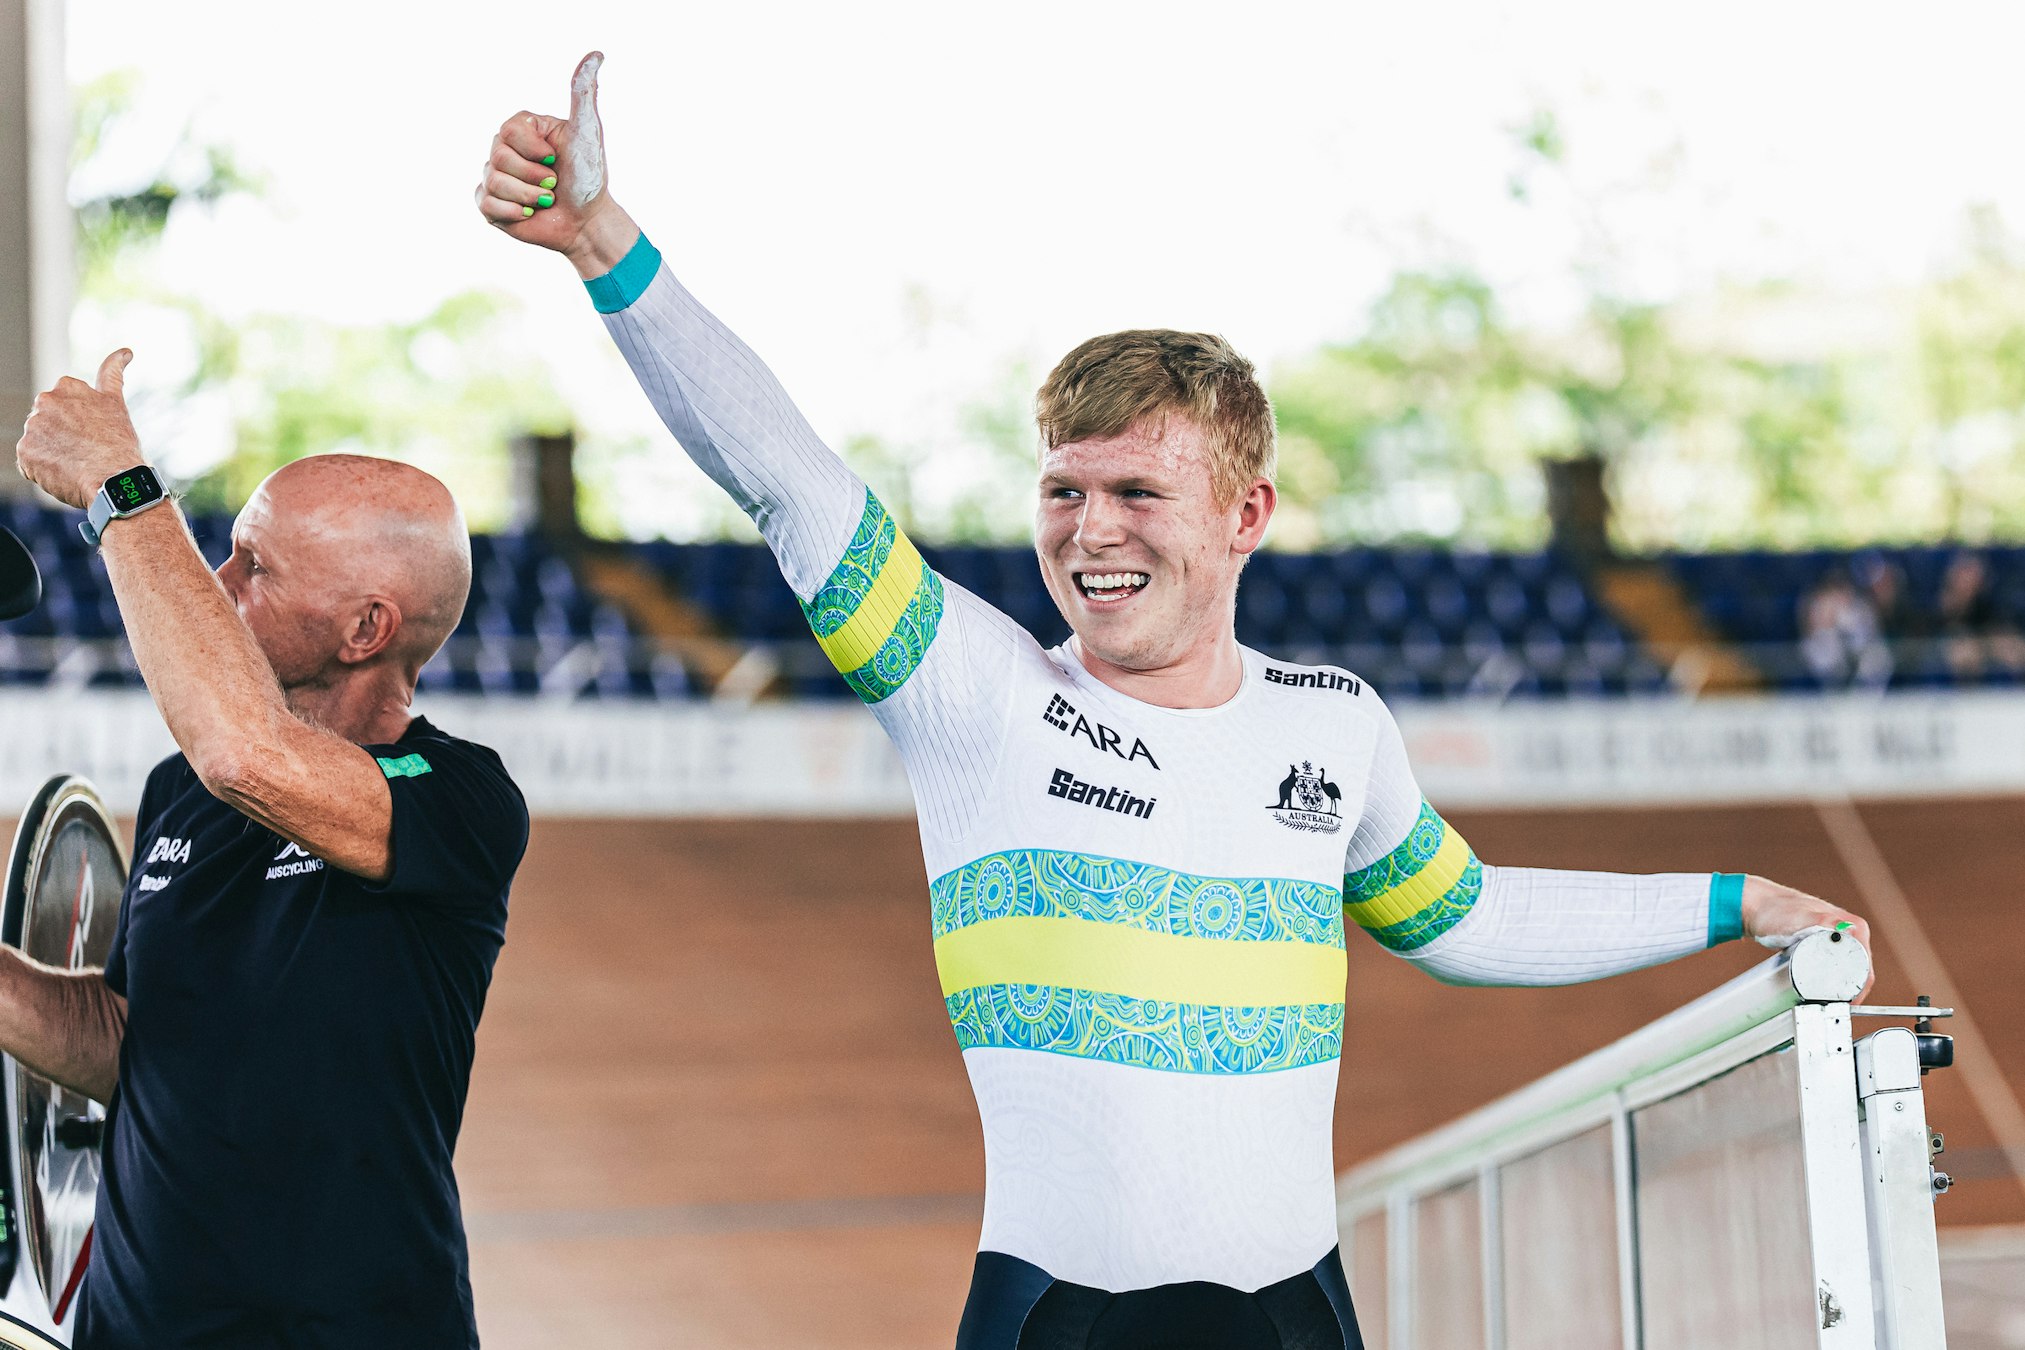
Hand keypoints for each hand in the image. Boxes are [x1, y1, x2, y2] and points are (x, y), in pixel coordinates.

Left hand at [16, 350, 143, 509]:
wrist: (114, 480)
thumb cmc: (120, 445)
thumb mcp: (117, 403)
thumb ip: (113, 374)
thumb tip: (126, 351)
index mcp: (68, 386)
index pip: (65, 402)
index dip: (79, 420)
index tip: (92, 432)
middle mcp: (46, 401)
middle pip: (49, 420)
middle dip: (62, 433)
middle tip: (86, 451)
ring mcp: (34, 426)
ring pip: (40, 441)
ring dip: (53, 451)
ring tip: (77, 464)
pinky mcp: (24, 450)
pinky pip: (30, 462)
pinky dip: (43, 469)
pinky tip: (64, 473)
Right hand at [476, 51, 631, 271]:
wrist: (587, 221)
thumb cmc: (589, 176)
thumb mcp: (587, 132)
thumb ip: (583, 94)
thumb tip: (595, 54)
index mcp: (523, 129)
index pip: (508, 131)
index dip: (534, 151)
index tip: (556, 159)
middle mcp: (504, 148)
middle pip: (499, 158)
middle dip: (535, 177)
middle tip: (555, 183)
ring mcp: (495, 175)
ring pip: (494, 182)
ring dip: (529, 196)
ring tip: (546, 199)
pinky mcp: (490, 203)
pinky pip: (487, 204)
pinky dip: (514, 212)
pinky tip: (530, 213)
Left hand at [1741, 875, 1874, 1000]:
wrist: (1755, 907)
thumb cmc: (1775, 910)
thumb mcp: (1800, 918)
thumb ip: (1822, 922)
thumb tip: (1845, 929)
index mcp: (1854, 927)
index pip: (1866, 968)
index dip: (1857, 990)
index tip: (1843, 1004)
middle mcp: (1851, 932)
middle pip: (1859, 973)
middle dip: (1848, 992)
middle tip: (1829, 1005)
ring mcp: (1838, 939)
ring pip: (1848, 973)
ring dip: (1839, 989)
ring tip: (1824, 1001)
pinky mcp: (1824, 945)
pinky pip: (1835, 969)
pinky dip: (1830, 982)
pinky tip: (1821, 991)